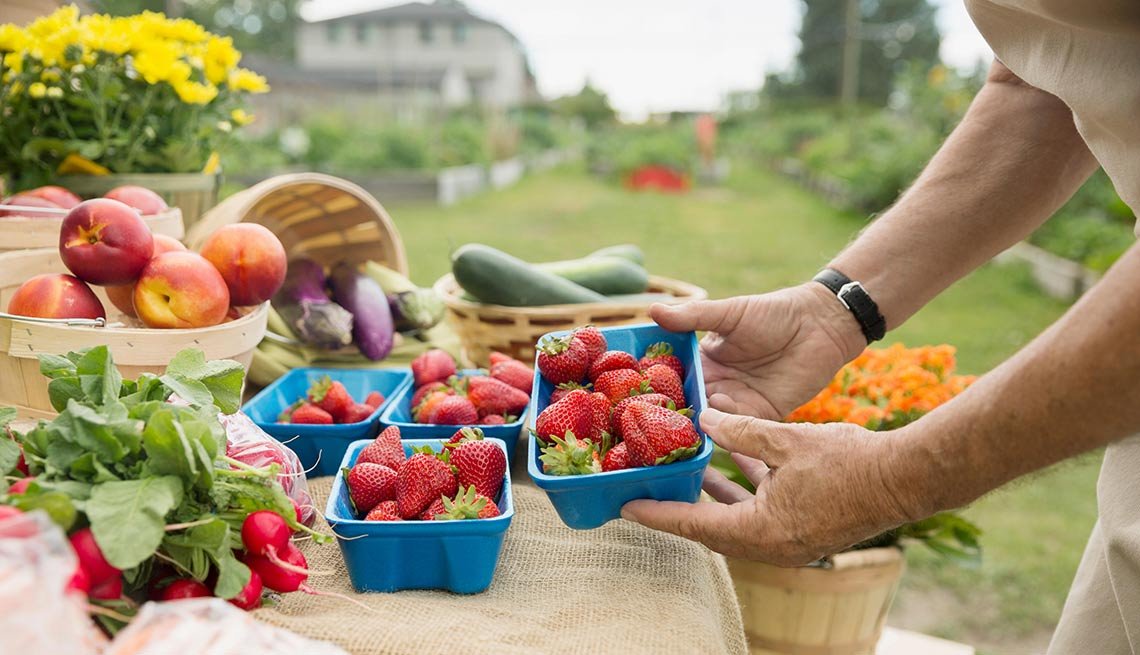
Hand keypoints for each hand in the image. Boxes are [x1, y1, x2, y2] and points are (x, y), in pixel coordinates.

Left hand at [621, 409, 921, 564]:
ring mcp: (790, 540)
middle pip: (711, 529)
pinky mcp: (804, 529)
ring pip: (736, 520)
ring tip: (684, 473)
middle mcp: (772, 545)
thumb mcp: (786, 439)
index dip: (658, 514)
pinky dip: (743, 492)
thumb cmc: (849, 463)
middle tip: (648, 490)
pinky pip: (760, 513)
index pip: (695, 525)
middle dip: (680, 508)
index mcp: (762, 531)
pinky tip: (734, 463)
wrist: (907, 479)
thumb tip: (704, 417)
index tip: (626, 508)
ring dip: (712, 498)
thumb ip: (741, 430)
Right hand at [650, 283, 865, 419]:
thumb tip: (652, 310)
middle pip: (688, 404)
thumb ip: (692, 316)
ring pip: (710, 420)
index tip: (630, 395)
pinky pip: (739, 428)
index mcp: (704, 359)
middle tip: (644, 425)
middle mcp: (716, 384)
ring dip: (695, 426)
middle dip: (670, 415)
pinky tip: (709, 432)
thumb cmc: (774, 312)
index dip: (654, 386)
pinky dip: (725, 432)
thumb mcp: (730, 312)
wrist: (821, 325)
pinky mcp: (762, 415)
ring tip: (672, 433)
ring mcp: (738, 402)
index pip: (673, 377)